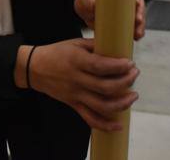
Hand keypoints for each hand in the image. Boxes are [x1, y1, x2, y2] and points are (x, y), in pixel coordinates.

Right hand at [23, 38, 138, 130]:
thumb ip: (96, 45)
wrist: (34, 68)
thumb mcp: (75, 43)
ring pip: (101, 106)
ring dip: (121, 103)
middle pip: (105, 87)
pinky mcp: (73, 105)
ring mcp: (75, 95)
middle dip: (125, 82)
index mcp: (77, 61)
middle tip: (135, 74)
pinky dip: (105, 125)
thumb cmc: (57, 52)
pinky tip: (118, 125)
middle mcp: (76, 80)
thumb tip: (118, 47)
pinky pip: (90, 119)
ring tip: (133, 95)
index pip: (101, 66)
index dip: (119, 66)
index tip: (131, 63)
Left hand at [74, 0, 145, 40]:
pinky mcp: (124, 24)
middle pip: (138, 6)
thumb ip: (89, 0)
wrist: (85, 10)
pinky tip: (136, 38)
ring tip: (137, 33)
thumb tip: (94, 5)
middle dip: (140, 13)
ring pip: (138, 18)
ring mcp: (126, 13)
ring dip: (140, 26)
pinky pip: (134, 28)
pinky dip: (137, 33)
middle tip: (138, 20)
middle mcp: (125, 0)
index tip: (136, 3)